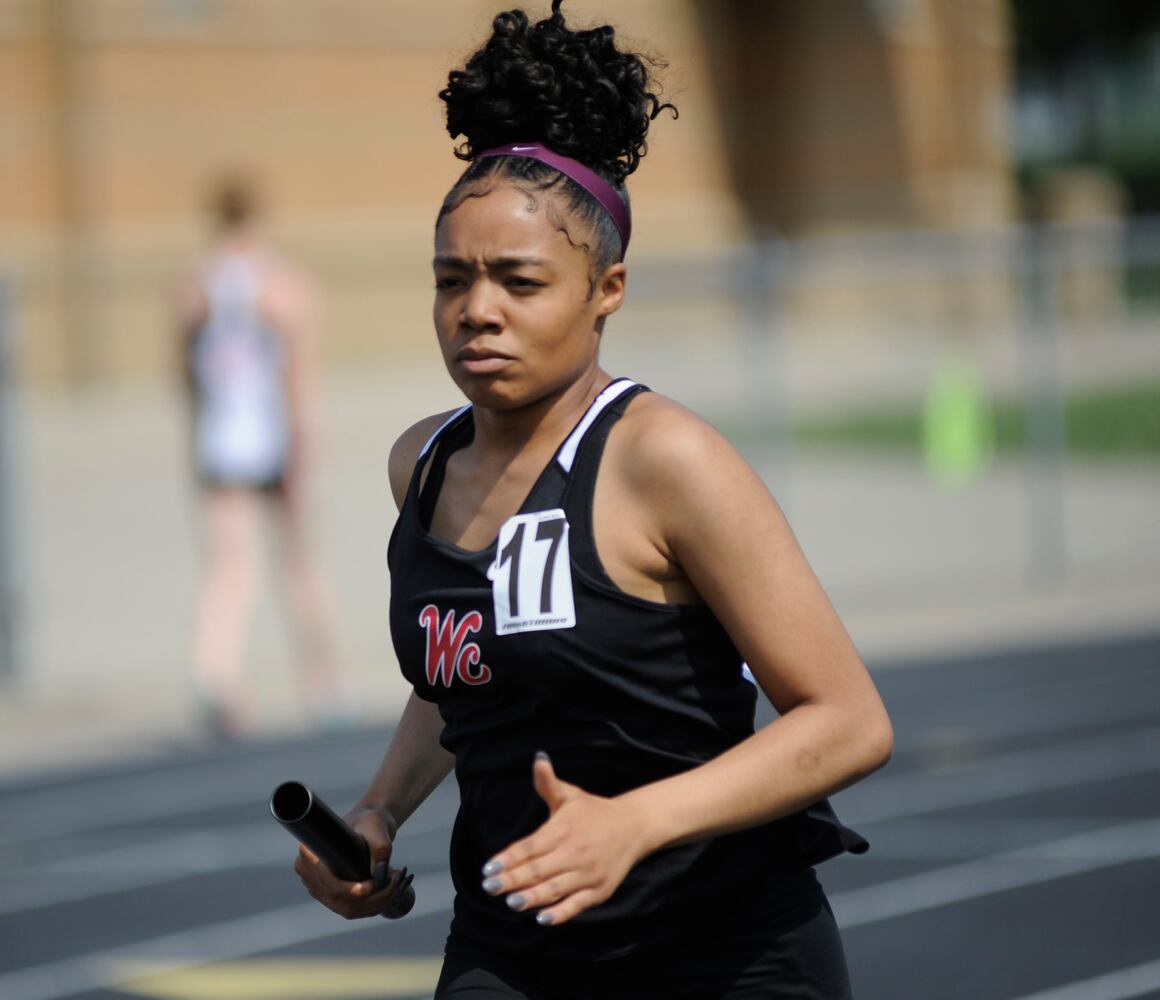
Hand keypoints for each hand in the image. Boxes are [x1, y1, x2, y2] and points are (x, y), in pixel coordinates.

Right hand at [293, 806, 411, 918]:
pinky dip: (373, 906)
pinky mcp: (332, 897)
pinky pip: (352, 909)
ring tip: (396, 886)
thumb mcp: (376, 826)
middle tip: (395, 884)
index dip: (348, 891)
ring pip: (347, 909)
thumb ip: (380, 847)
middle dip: (370, 899)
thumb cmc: (370, 821)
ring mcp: (319, 888)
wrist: (370, 825)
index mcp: (310, 853)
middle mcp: (309, 874)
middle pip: (338, 900)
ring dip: (375, 904)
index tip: (372, 887)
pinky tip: (390, 895)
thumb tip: (380, 875)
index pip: (327, 883)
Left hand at [480, 753, 648, 926]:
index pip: (530, 846)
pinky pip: (576, 904)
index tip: (488, 868)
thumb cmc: (594, 812)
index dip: (508, 858)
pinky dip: (560, 913)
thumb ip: (548, 783)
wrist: (634, 826)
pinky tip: (542, 918)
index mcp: (563, 829)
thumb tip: (538, 759)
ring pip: (555, 888)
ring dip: (532, 897)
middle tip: (490, 887)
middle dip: (512, 880)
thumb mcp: (570, 795)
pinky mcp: (599, 890)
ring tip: (511, 903)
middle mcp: (575, 852)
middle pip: (538, 869)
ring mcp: (588, 873)